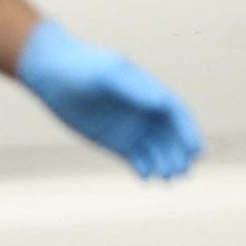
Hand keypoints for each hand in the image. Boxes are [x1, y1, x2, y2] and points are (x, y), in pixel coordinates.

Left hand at [18, 20, 198, 180]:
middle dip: (178, 154)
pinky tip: (146, 177)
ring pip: (155, 150)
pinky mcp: (114, 140)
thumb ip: (133, 88)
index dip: (188, 132)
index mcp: (150, 92)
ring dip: (164, 164)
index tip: (195, 150)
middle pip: (170, 137)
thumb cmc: (81, 67)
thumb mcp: (107, 75)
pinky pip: (135, 158)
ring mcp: (131, 127)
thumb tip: (161, 103)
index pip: (177, 115)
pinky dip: (143, 168)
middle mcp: (145, 112)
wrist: (50, 72)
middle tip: (182, 171)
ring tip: (168, 178)